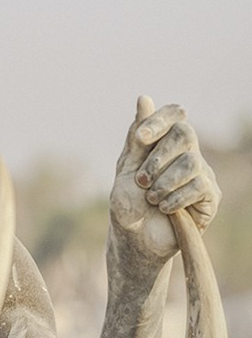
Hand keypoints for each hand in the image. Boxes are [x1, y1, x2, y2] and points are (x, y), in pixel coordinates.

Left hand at [110, 95, 219, 263]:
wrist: (135, 239)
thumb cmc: (128, 204)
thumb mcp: (126, 169)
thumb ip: (137, 138)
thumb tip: (145, 97)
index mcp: (164, 143)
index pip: (175, 115)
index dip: (160, 121)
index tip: (141, 138)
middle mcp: (186, 154)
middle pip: (185, 133)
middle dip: (158, 157)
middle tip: (141, 180)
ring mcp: (201, 174)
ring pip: (191, 162)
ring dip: (164, 182)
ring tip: (151, 199)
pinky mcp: (210, 196)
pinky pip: (199, 186)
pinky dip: (175, 198)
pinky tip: (164, 208)